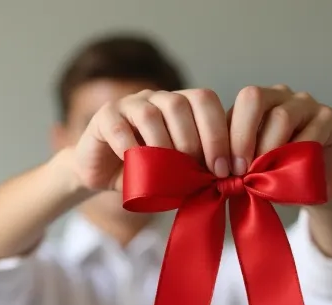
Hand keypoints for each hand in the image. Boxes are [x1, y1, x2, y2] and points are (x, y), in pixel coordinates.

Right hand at [72, 88, 231, 190]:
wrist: (104, 175)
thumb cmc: (148, 174)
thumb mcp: (179, 172)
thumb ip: (200, 168)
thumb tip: (227, 179)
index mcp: (181, 104)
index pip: (205, 100)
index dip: (218, 133)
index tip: (225, 168)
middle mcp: (157, 97)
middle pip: (179, 103)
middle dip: (194, 142)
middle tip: (199, 174)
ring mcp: (129, 104)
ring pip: (150, 114)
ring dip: (163, 147)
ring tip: (167, 174)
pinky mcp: (104, 116)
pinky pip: (118, 128)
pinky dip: (130, 150)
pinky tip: (136, 169)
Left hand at [227, 84, 331, 202]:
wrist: (314, 188)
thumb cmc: (277, 175)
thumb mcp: (248, 167)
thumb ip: (233, 160)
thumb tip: (214, 169)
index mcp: (252, 104)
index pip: (229, 106)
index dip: (220, 138)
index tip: (220, 171)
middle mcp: (277, 95)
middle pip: (253, 98)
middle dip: (241, 137)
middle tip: (240, 170)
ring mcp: (304, 103)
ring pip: (281, 116)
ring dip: (268, 149)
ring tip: (263, 174)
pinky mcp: (328, 117)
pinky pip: (311, 131)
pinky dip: (297, 155)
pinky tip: (291, 172)